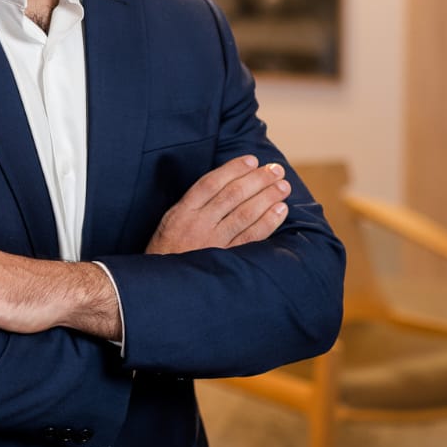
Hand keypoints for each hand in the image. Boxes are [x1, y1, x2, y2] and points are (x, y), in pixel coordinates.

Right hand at [146, 155, 289, 254]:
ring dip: (267, 197)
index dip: (233, 169)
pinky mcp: (226, 258)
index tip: (252, 160)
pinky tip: (280, 210)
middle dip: (257, 179)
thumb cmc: (167, 251)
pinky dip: (268, 222)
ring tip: (283, 186)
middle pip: (232, 195)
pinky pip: (251, 237)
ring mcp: (213, 242)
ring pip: (245, 213)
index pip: (211, 183)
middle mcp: (198, 223)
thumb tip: (223, 184)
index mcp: (182, 211)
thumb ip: (192, 205)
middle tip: (275, 170)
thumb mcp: (170, 221)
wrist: (163, 286)